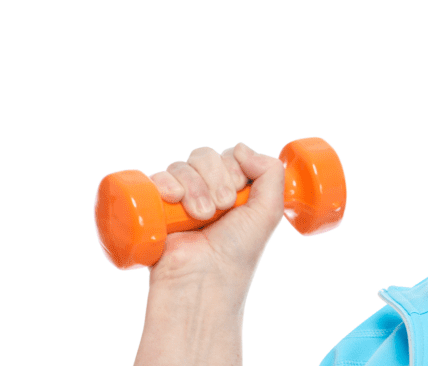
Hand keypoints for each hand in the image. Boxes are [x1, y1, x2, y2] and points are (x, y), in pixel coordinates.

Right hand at [147, 142, 284, 286]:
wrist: (205, 280)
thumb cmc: (239, 251)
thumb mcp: (268, 211)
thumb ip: (270, 172)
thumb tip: (240, 147)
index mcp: (234, 189)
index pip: (229, 155)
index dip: (233, 168)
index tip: (236, 194)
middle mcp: (207, 190)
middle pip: (205, 156)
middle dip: (215, 178)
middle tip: (221, 208)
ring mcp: (181, 198)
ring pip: (182, 166)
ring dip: (195, 187)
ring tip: (202, 216)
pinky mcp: (157, 208)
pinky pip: (157, 178)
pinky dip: (166, 183)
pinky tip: (173, 199)